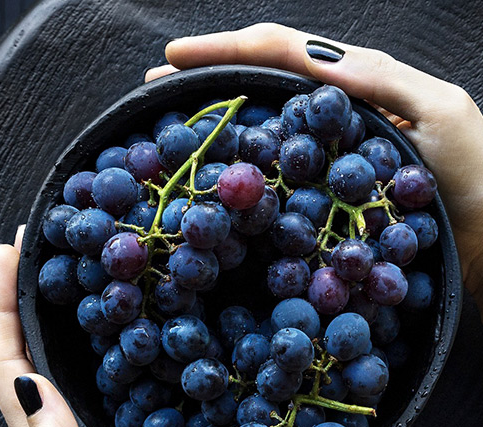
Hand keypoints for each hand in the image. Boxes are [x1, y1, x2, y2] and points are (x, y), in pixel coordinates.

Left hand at [0, 229, 218, 426]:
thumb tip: (28, 378)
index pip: (1, 362)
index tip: (11, 256)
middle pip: (11, 354)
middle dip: (10, 299)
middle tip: (29, 250)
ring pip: (40, 362)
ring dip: (36, 315)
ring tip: (54, 273)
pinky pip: (74, 377)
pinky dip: (71, 342)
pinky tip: (94, 325)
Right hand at [146, 23, 482, 315]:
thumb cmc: (476, 180)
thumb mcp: (439, 113)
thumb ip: (379, 84)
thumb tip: (312, 64)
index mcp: (360, 85)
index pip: (283, 53)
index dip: (226, 50)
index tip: (174, 58)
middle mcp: (338, 115)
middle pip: (263, 85)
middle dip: (208, 79)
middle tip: (157, 90)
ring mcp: (332, 157)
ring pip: (267, 129)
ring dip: (220, 123)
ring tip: (175, 128)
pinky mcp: (332, 195)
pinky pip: (282, 177)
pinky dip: (248, 172)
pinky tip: (224, 180)